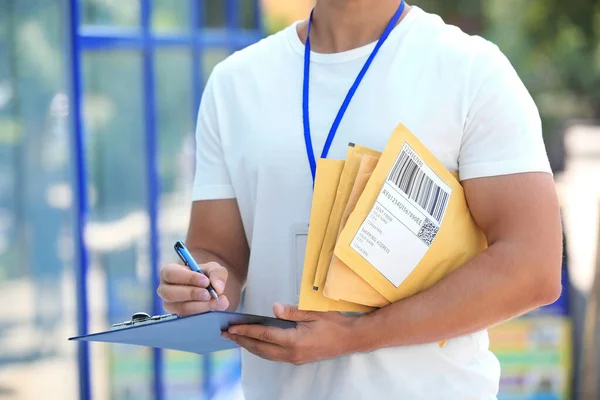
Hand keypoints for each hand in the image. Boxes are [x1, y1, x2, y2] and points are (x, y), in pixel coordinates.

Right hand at [157, 262, 229, 315]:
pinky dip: (202, 314)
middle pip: (170, 293)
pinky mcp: (178, 317)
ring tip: (217, 302)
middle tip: (209, 294)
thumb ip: (217, 274)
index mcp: (169, 272)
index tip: (206, 282)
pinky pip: (187, 318)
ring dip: (200, 306)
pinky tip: (214, 309)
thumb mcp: (213, 269)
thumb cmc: (205, 276)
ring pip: (180, 308)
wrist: (209, 290)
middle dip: (191, 294)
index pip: (171, 274)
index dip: (188, 278)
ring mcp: (170, 306)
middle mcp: (165, 289)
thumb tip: (217, 287)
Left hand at [222, 304, 358, 364]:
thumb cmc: (334, 324)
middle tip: (226, 333)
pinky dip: (261, 349)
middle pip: (260, 348)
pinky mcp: (298, 358)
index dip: (247, 331)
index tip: (232, 327)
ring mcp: (295, 358)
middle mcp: (292, 353)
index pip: (264, 335)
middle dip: (242, 340)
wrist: (351, 339)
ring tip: (236, 338)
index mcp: (295, 340)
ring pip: (266, 354)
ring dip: (250, 346)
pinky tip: (256, 343)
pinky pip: (273, 355)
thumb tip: (274, 308)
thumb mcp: (314, 312)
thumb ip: (293, 311)